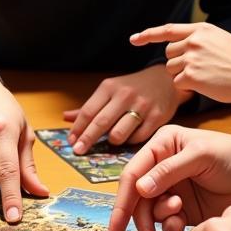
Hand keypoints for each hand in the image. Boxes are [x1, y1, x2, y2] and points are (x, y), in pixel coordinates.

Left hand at [63, 65, 187, 153]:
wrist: (165, 79)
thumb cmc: (132, 87)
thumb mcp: (110, 91)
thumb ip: (89, 106)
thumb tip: (65, 117)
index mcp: (109, 87)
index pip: (88, 111)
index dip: (77, 129)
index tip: (70, 142)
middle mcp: (124, 95)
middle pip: (100, 123)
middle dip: (87, 140)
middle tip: (78, 151)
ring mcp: (142, 106)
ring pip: (119, 133)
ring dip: (112, 141)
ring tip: (112, 140)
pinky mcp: (157, 117)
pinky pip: (138, 138)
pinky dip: (130, 142)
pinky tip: (129, 138)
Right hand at [107, 125, 230, 230]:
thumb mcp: (201, 156)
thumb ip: (170, 171)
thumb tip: (140, 188)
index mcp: (161, 146)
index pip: (133, 173)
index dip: (122, 200)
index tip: (115, 226)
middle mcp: (160, 167)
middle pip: (137, 196)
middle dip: (138, 219)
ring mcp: (170, 188)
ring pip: (149, 211)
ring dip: (158, 220)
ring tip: (178, 219)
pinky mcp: (183, 208)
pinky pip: (166, 221)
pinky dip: (169, 227)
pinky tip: (182, 226)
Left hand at [131, 23, 230, 126]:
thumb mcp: (220, 39)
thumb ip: (198, 38)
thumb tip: (178, 43)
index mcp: (201, 30)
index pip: (167, 30)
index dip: (148, 35)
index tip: (134, 39)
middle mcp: (194, 41)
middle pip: (169, 54)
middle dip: (178, 62)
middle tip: (199, 68)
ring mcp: (191, 58)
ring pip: (171, 69)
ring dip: (182, 75)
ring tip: (205, 76)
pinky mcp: (191, 75)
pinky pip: (177, 82)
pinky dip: (187, 86)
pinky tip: (204, 84)